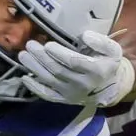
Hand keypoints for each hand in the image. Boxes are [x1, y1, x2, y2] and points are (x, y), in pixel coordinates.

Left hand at [18, 30, 133, 107]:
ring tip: (23, 55)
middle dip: (42, 57)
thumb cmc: (108, 64)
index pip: (74, 62)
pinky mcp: (64, 99)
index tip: (48, 44)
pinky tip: (24, 78)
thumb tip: (84, 36)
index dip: (59, 53)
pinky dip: (35, 87)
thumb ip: (101, 41)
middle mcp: (83, 84)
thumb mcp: (112, 50)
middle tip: (30, 45)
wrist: (110, 87)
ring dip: (34, 68)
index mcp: (96, 71)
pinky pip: (47, 95)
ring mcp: (72, 94)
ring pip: (50, 81)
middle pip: (58, 70)